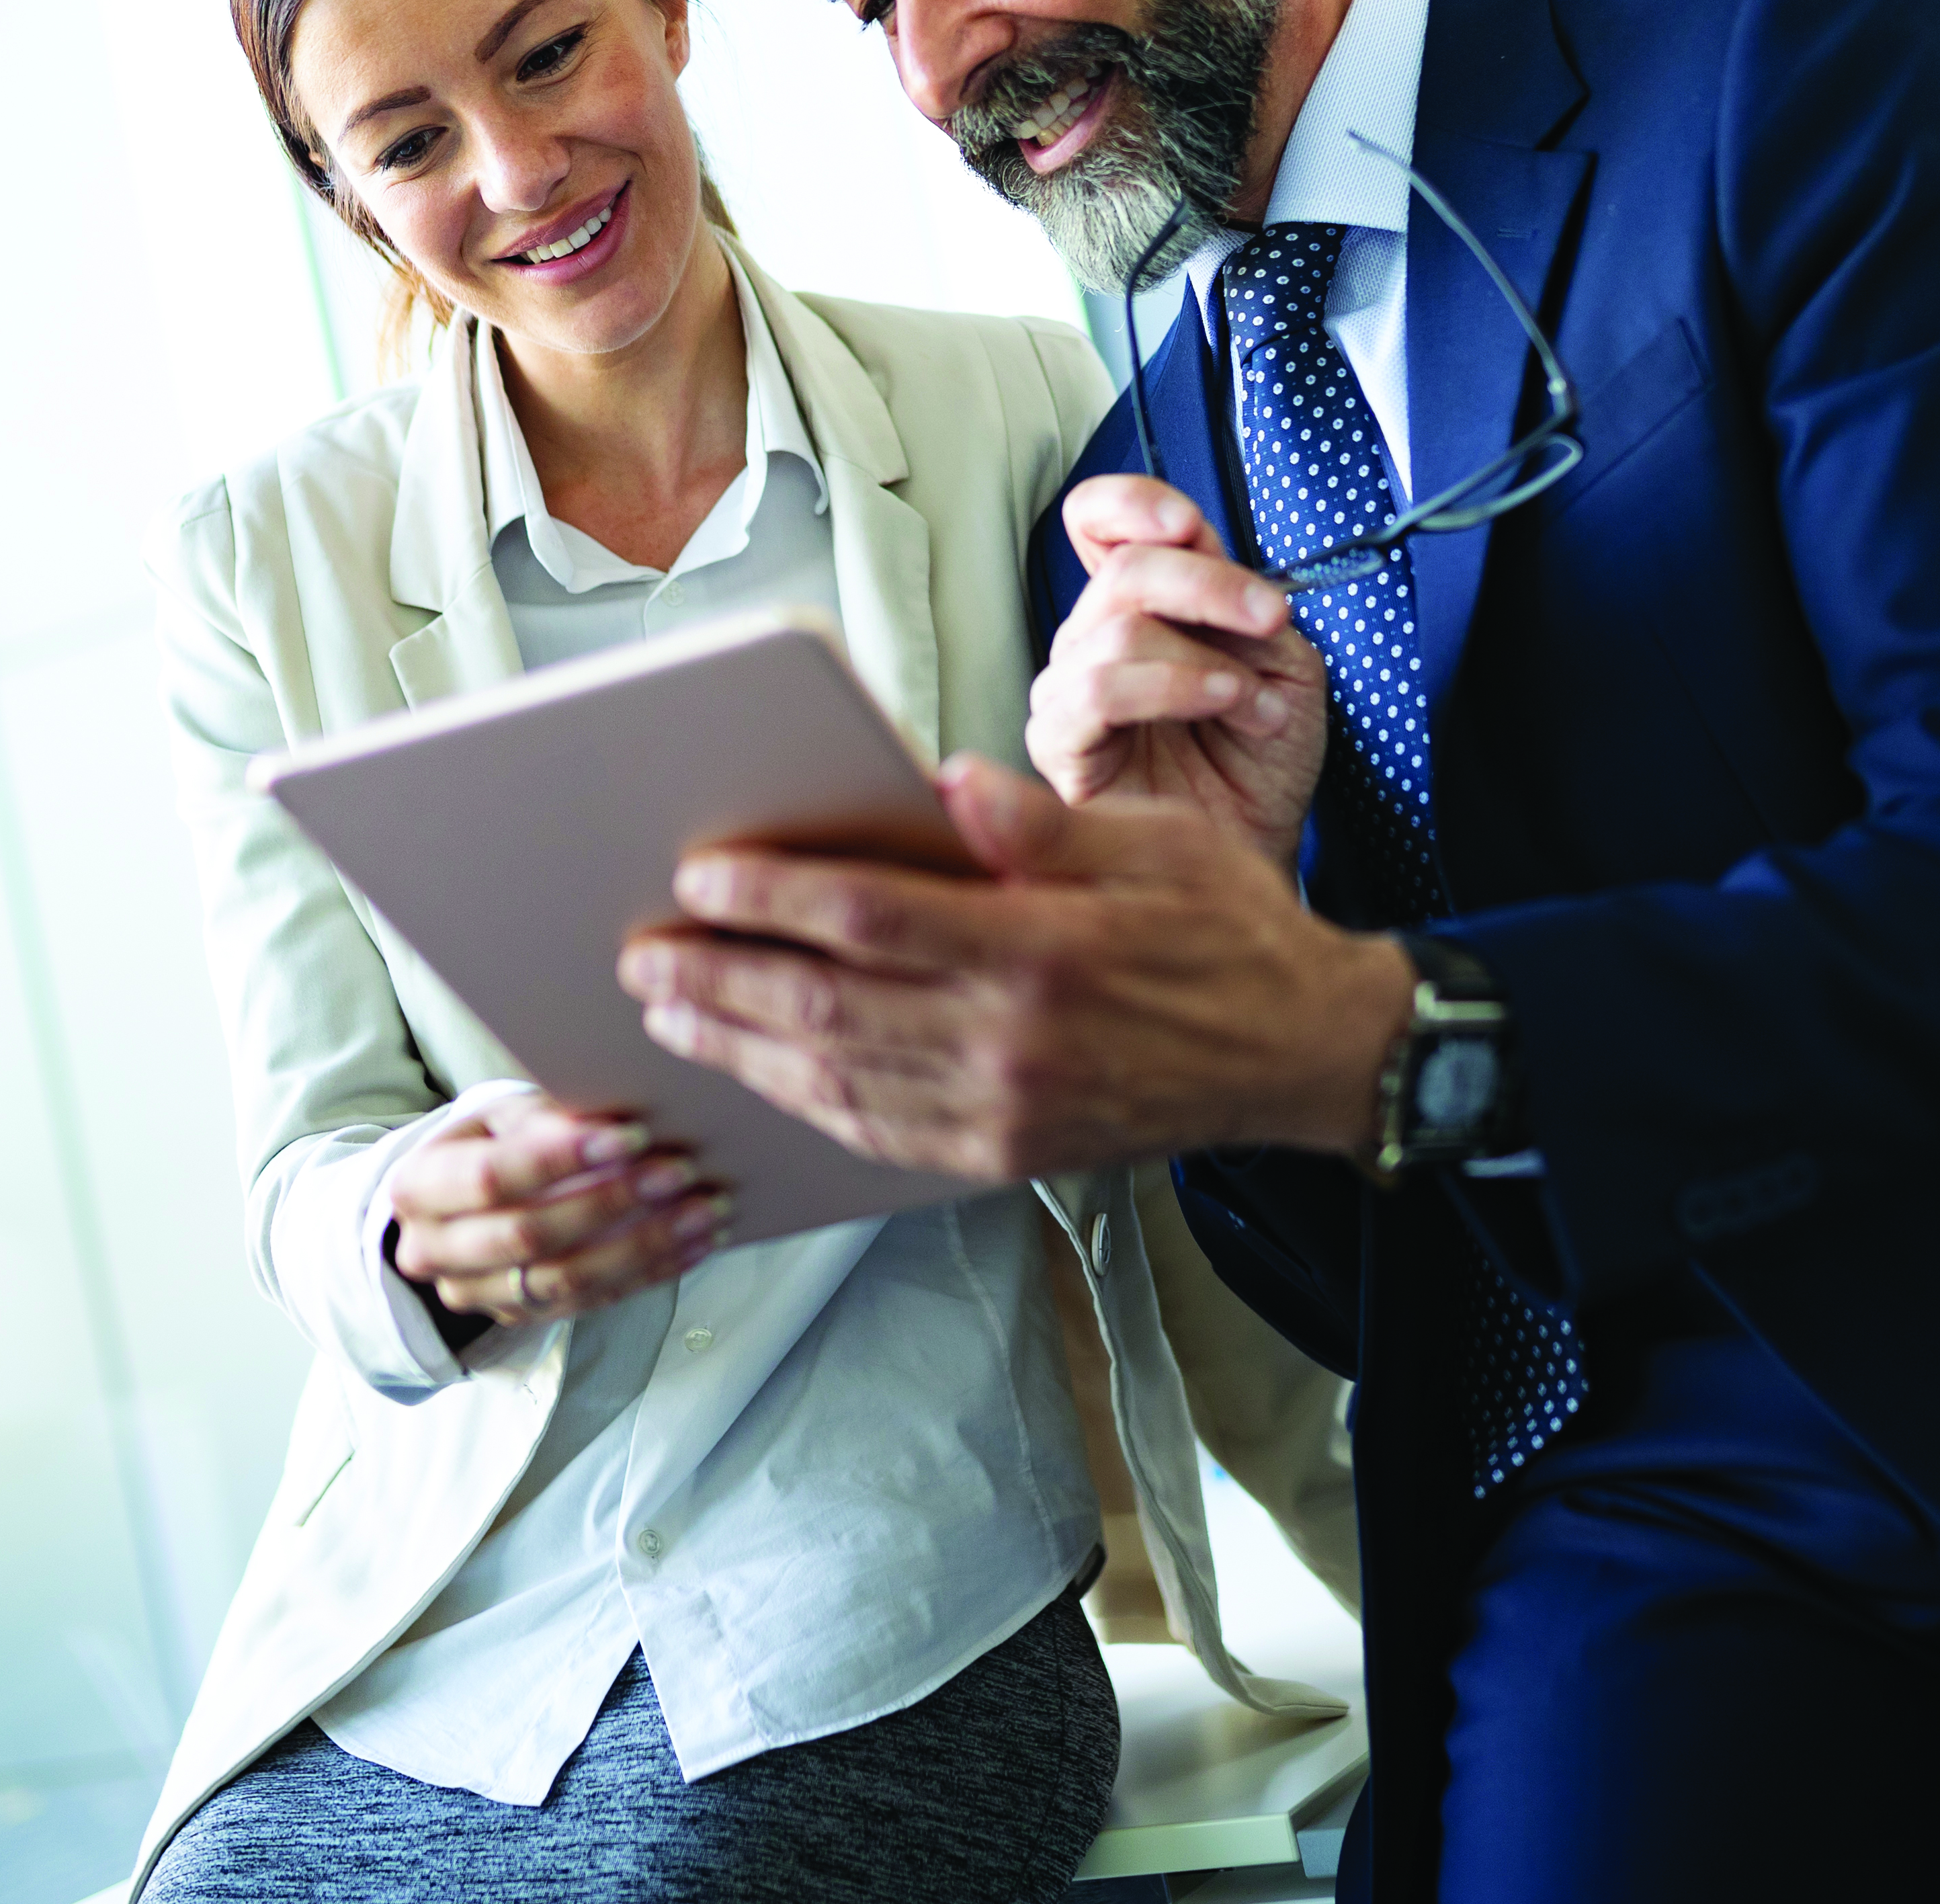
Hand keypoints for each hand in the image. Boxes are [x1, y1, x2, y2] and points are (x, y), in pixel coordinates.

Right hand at [382, 1089, 733, 1327]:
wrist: (459, 1202)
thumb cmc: (491, 1141)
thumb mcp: (502, 1114)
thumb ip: (545, 1118)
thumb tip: (613, 1123)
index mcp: (418, 1187)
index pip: (490, 1178)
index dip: (560, 1159)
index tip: (631, 1136)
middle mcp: (433, 1251)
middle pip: (529, 1235)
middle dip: (611, 1203)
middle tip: (680, 1172)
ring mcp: (476, 1296)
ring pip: (565, 1281)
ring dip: (644, 1246)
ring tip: (704, 1211)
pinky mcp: (519, 1319)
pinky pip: (591, 1303)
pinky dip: (649, 1272)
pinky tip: (696, 1243)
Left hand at [616, 755, 1415, 1181]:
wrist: (1300, 1054)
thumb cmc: (1224, 930)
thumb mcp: (1151, 843)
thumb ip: (1037, 824)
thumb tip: (943, 786)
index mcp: (1042, 949)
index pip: (870, 918)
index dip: (772, 895)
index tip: (698, 872)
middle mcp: (1012, 1041)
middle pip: (825, 1009)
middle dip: (717, 980)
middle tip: (639, 953)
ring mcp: (1003, 1110)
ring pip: (834, 1082)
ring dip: (738, 1048)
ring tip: (666, 1016)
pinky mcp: (1003, 1153)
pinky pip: (876, 1133)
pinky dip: (802, 1105)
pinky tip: (756, 1076)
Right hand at [1028, 476, 1326, 867]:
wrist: (1261, 846)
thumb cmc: (1262, 758)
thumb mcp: (1278, 659)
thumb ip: (1240, 596)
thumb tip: (1201, 543)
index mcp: (1142, 603)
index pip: (1098, 519)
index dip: (1131, 504)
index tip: (1187, 523)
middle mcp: (1094, 638)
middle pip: (1123, 568)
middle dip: (1208, 584)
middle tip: (1270, 618)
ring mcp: (1069, 690)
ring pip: (1115, 629)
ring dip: (1205, 659)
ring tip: (1257, 702)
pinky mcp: (1059, 746)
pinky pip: (1094, 693)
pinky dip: (1172, 687)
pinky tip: (1224, 705)